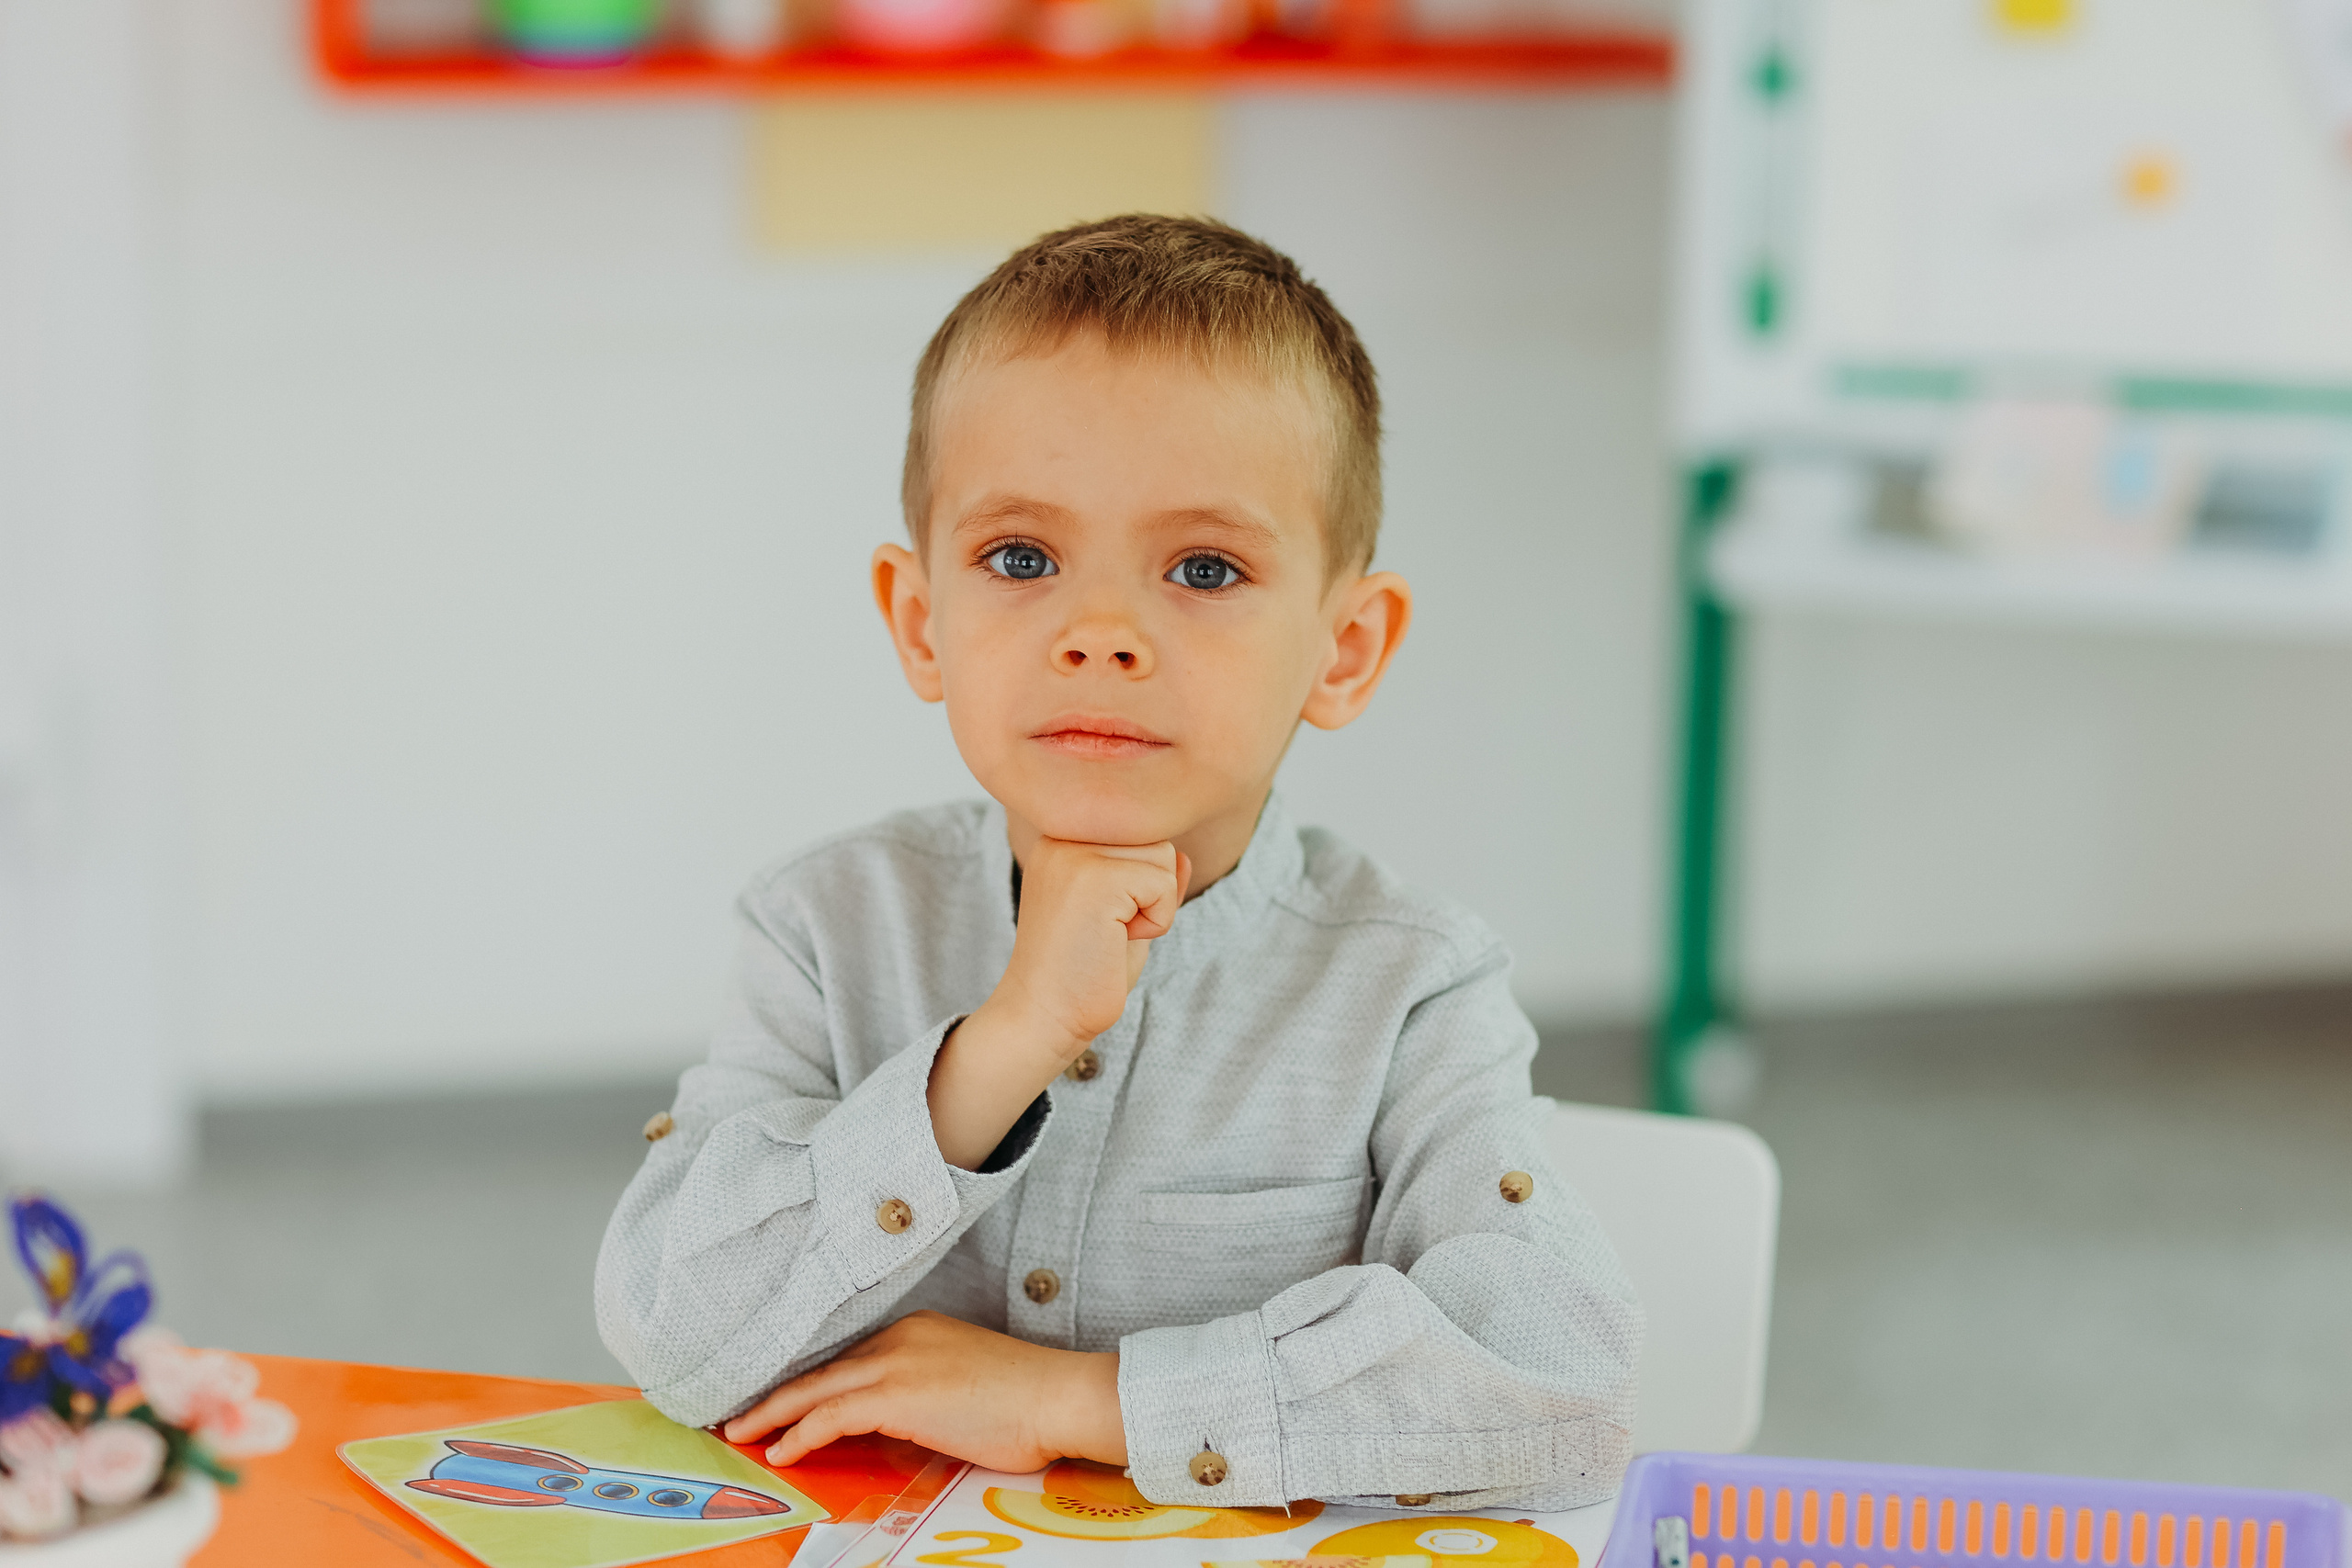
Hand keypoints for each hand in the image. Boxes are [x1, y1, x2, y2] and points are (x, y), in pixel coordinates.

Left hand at [720, 1311, 1125, 1473]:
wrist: (1057, 1395)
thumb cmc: (1027, 1400)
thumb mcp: (966, 1384)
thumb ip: (925, 1392)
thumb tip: (901, 1422)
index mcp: (917, 1329)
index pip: (850, 1357)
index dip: (812, 1382)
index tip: (784, 1400)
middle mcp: (901, 1336)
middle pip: (822, 1368)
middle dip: (777, 1394)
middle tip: (739, 1414)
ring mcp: (896, 1362)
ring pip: (815, 1388)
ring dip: (773, 1413)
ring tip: (742, 1433)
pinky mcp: (896, 1394)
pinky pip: (829, 1414)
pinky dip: (799, 1433)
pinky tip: (781, 1451)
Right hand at [989, 837, 1191, 1060]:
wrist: (1044, 1016)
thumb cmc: (1083, 972)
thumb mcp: (1122, 917)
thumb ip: (1147, 881)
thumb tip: (1183, 854)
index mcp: (1062, 837)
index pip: (1138, 831)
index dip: (1140, 884)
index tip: (1100, 919)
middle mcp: (1062, 835)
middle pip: (1154, 839)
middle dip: (1149, 892)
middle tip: (1106, 930)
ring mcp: (1074, 854)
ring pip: (1163, 855)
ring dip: (1154, 905)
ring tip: (1109, 933)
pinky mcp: (1094, 879)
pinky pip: (1163, 885)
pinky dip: (1156, 922)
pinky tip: (1116, 942)